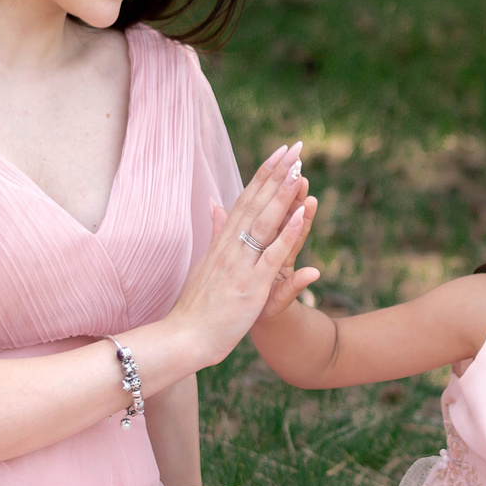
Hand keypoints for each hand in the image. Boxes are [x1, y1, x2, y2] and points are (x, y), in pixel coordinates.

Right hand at [165, 142, 317, 362]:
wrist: (185, 337)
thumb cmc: (198, 305)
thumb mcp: (206, 262)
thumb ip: (215, 232)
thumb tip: (214, 204)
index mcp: (223, 242)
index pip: (246, 200)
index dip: (263, 175)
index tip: (280, 152)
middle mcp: (230, 247)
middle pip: (256, 203)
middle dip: (276, 174)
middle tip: (296, 148)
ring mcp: (240, 265)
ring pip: (264, 223)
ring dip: (282, 196)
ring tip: (299, 170)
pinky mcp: (250, 286)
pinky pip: (271, 256)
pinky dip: (286, 234)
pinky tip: (300, 215)